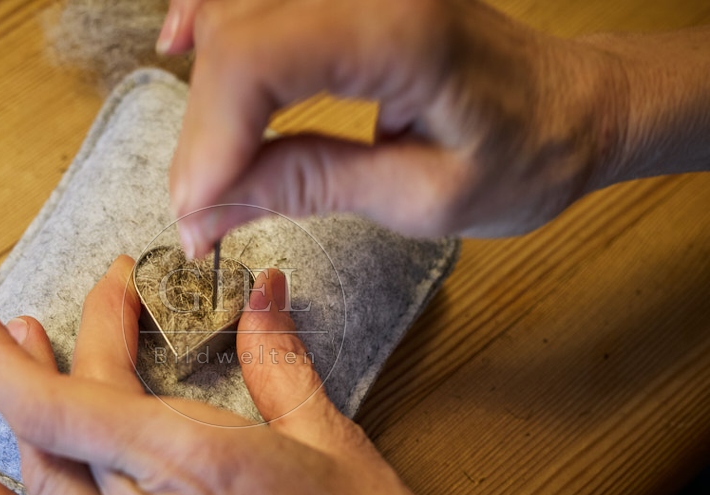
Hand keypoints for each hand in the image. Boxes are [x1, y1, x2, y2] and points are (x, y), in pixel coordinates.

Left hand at [0, 256, 488, 494]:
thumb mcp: (330, 438)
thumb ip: (276, 359)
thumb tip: (261, 295)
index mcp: (193, 464)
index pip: (73, 391)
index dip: (46, 339)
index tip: (65, 295)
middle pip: (64, 422)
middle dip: (65, 350)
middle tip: (94, 304)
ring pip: (43, 480)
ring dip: (20, 411)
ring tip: (20, 353)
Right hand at [161, 0, 629, 257]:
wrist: (570, 107)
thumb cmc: (523, 157)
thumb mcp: (422, 197)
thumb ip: (311, 186)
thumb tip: (211, 207)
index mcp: (406, 33)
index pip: (260, 60)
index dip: (209, 138)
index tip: (197, 214)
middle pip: (236, 36)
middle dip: (203, 132)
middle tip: (200, 214)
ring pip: (233, 7)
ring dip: (202, 88)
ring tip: (201, 165)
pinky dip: (209, 16)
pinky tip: (182, 42)